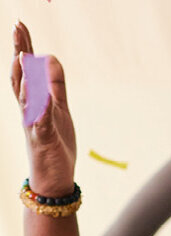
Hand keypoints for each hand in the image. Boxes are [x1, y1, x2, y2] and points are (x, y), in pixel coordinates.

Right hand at [11, 21, 75, 196]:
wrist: (54, 180)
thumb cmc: (55, 144)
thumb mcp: (59, 110)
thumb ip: (55, 87)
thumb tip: (51, 59)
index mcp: (34, 102)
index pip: (26, 70)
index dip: (23, 48)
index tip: (20, 25)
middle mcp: (29, 111)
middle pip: (21, 78)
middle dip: (19, 53)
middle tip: (16, 28)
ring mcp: (34, 125)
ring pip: (26, 99)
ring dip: (25, 77)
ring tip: (24, 55)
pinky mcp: (43, 141)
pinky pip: (40, 123)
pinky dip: (40, 108)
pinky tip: (41, 94)